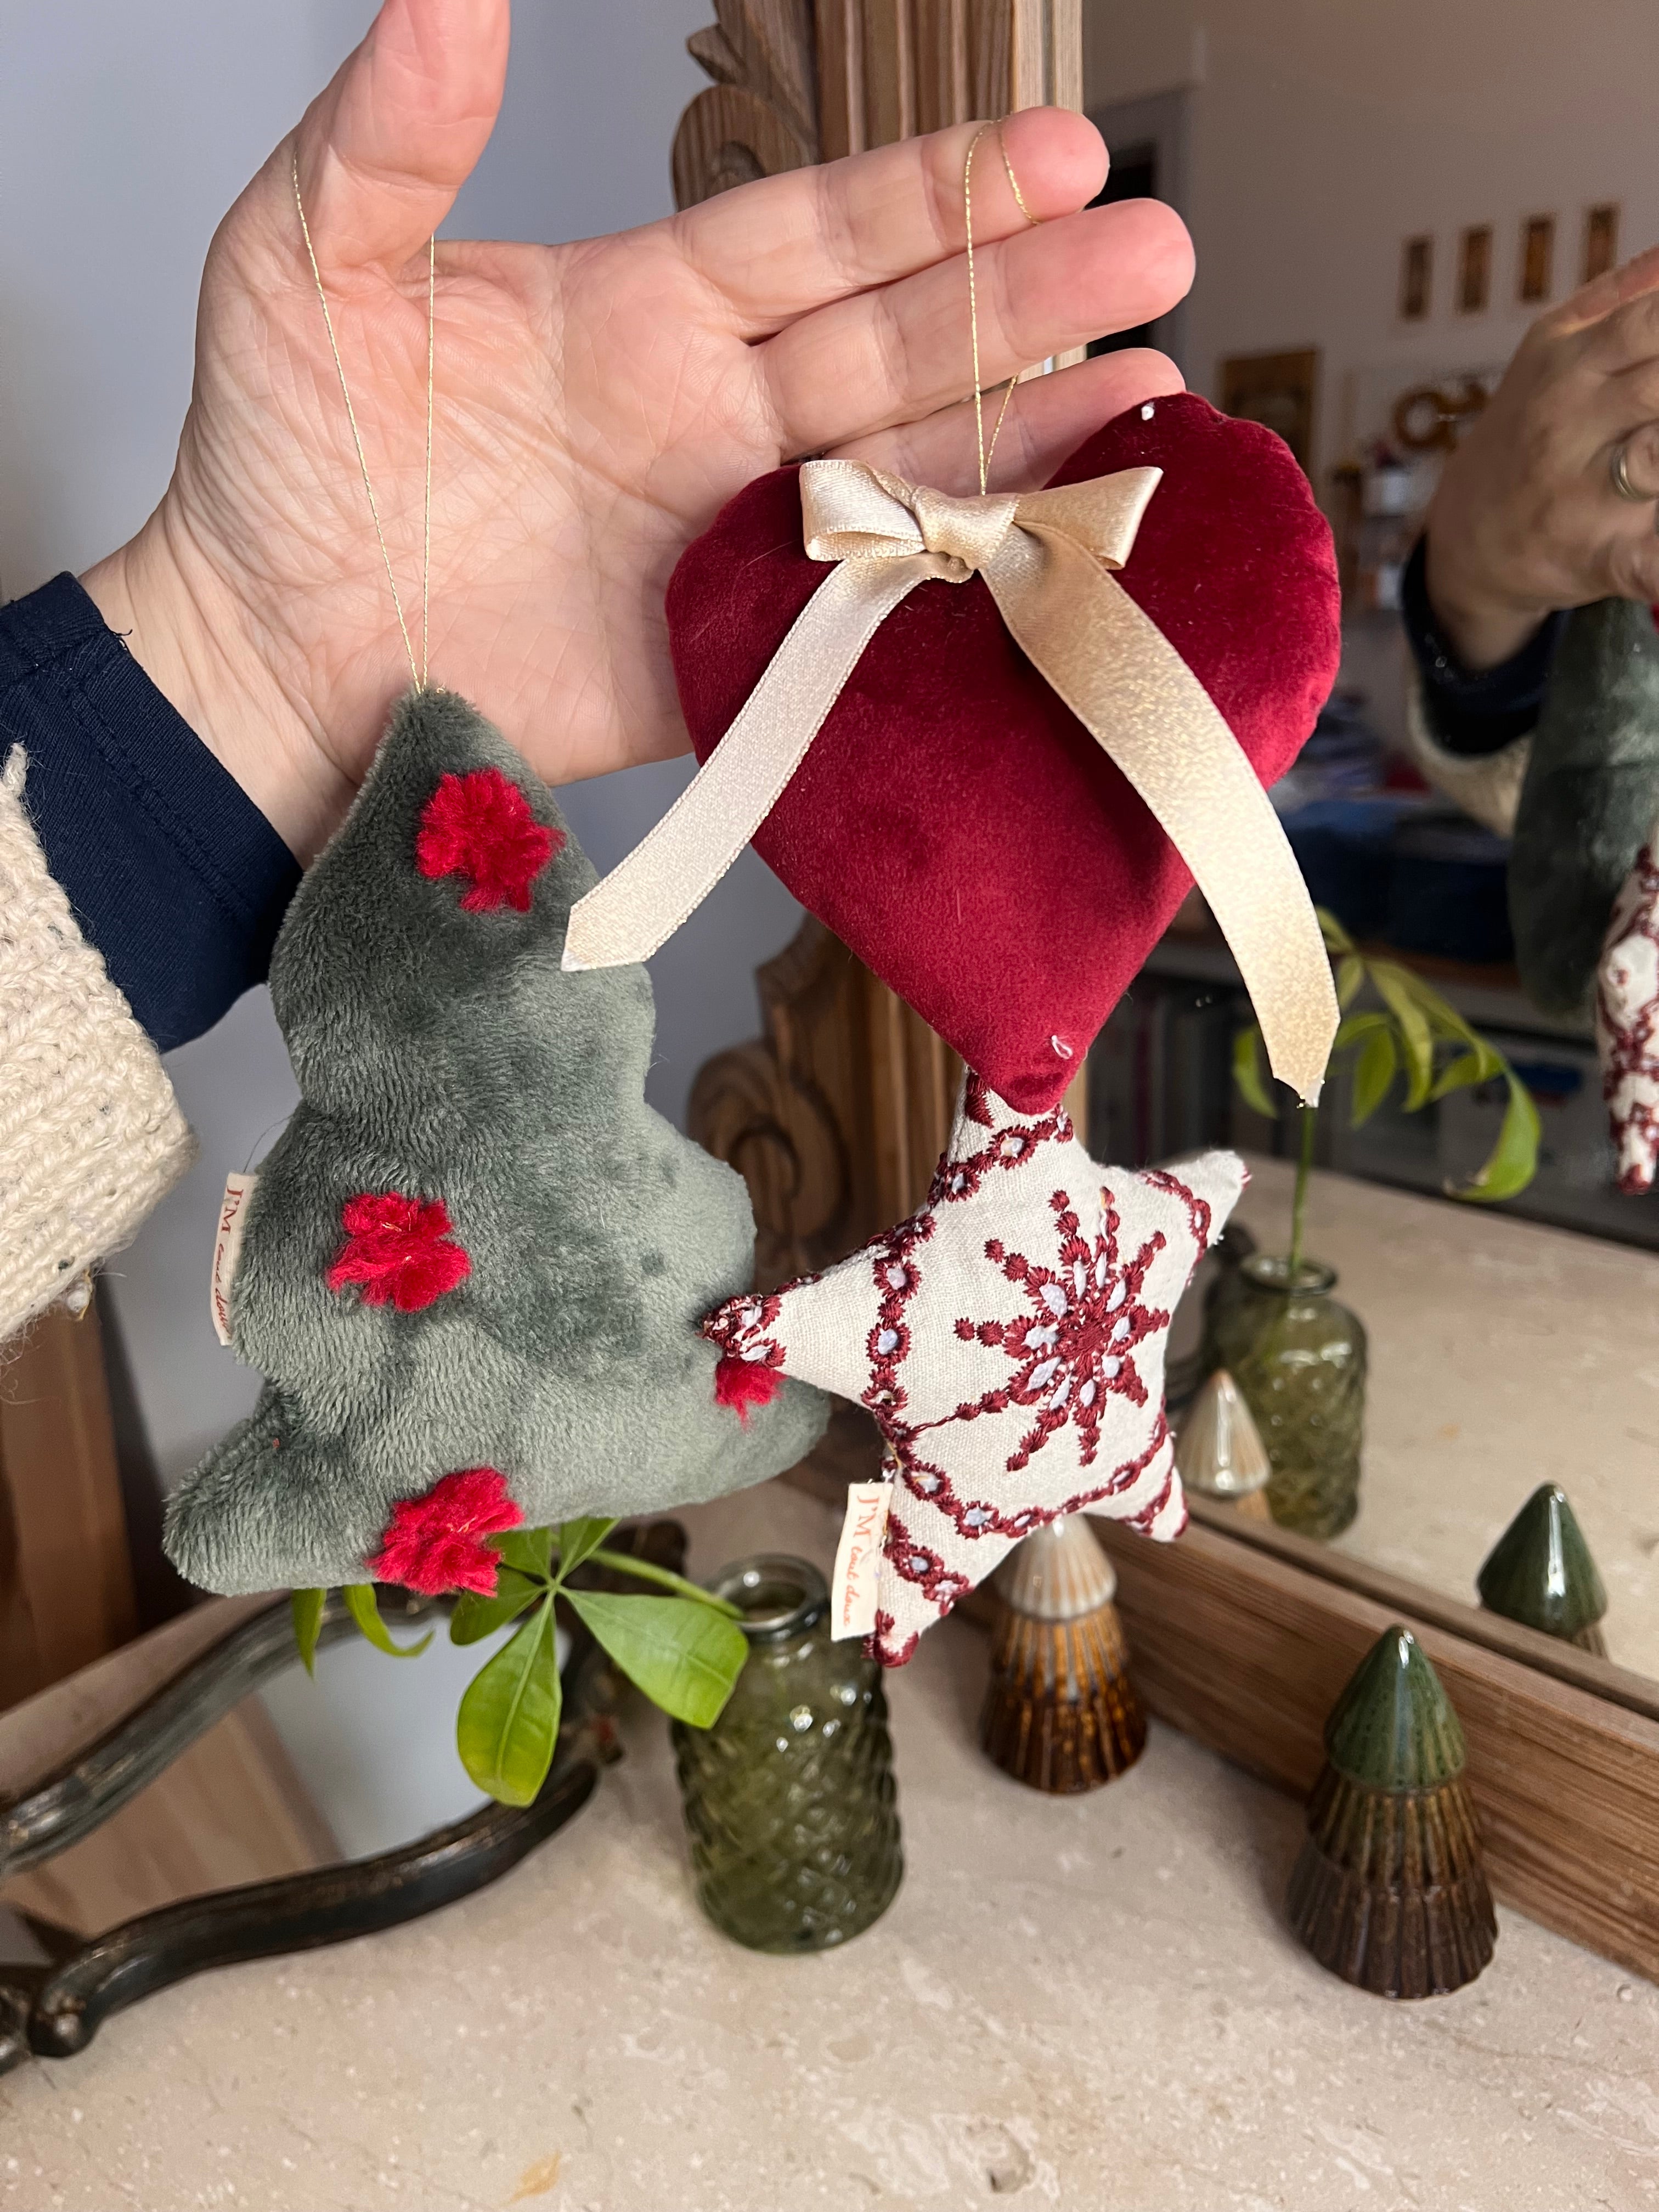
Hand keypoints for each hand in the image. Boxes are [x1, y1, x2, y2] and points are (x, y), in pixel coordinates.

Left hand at [80, 0, 1191, 860]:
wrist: (273, 659)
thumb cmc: (275, 465)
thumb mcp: (302, 266)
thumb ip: (389, 140)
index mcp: (638, 314)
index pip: (815, 237)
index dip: (934, 197)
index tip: (1053, 153)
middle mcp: (708, 418)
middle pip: (896, 340)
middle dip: (1025, 295)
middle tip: (1152, 248)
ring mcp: (728, 538)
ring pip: (904, 470)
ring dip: (1025, 429)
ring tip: (1146, 384)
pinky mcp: (726, 656)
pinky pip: (860, 616)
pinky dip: (954, 588)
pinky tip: (1050, 544)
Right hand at [1425, 245, 1658, 670]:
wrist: (1468, 539)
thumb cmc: (1528, 432)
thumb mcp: (1551, 348)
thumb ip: (1620, 295)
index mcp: (1567, 364)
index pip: (1649, 321)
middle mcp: (1566, 426)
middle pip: (1658, 385)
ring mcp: (1580, 496)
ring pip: (1654, 463)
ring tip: (1653, 455)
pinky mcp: (1600, 559)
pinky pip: (1648, 566)